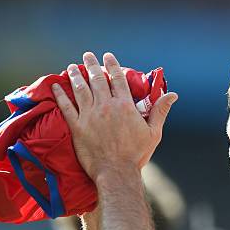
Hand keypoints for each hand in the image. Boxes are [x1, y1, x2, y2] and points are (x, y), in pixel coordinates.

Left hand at [51, 52, 177, 180]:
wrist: (116, 173)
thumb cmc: (136, 155)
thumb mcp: (154, 132)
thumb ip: (160, 111)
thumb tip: (173, 94)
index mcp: (124, 105)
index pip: (117, 78)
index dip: (112, 65)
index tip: (107, 56)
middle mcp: (106, 106)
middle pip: (97, 79)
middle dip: (92, 65)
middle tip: (87, 56)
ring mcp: (89, 116)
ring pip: (80, 89)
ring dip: (76, 75)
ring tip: (72, 67)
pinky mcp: (77, 127)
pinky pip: (66, 107)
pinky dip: (60, 95)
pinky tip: (56, 86)